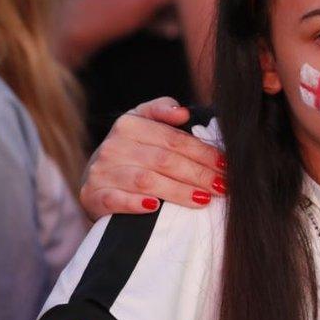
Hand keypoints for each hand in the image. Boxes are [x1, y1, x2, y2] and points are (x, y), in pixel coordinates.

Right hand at [79, 97, 225, 218]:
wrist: (97, 180)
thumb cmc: (131, 152)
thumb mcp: (143, 124)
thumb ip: (162, 111)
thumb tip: (183, 112)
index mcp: (129, 124)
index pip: (174, 140)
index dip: (203, 153)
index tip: (225, 165)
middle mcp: (113, 146)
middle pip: (165, 160)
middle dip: (199, 174)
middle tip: (222, 186)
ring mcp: (102, 171)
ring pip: (146, 180)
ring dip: (178, 191)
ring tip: (204, 199)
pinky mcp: (93, 195)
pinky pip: (116, 200)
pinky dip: (136, 204)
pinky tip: (155, 208)